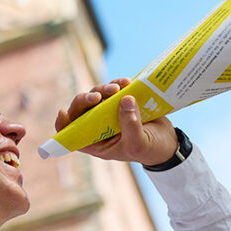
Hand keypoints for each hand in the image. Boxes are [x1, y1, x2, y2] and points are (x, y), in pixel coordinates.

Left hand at [55, 78, 178, 165]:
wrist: (168, 142)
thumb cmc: (149, 149)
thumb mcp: (139, 143)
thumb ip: (130, 125)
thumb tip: (124, 99)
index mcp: (95, 142)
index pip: (70, 133)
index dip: (63, 123)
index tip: (64, 111)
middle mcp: (97, 126)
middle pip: (81, 109)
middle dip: (86, 99)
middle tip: (99, 95)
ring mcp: (108, 112)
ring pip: (96, 95)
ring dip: (103, 88)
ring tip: (119, 87)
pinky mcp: (120, 101)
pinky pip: (113, 89)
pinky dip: (118, 83)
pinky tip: (127, 81)